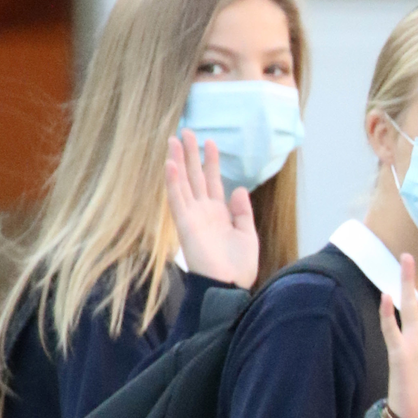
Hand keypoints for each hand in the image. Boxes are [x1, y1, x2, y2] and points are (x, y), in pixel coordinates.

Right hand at [165, 129, 258, 288]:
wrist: (229, 286)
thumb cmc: (239, 266)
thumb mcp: (247, 234)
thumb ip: (242, 212)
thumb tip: (238, 189)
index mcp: (219, 213)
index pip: (213, 182)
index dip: (211, 162)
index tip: (210, 142)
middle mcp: (203, 212)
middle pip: (195, 177)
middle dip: (190, 155)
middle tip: (186, 132)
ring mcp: (193, 217)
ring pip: (183, 183)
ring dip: (177, 162)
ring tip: (173, 140)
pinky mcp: (185, 225)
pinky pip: (177, 200)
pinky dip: (172, 183)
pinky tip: (170, 165)